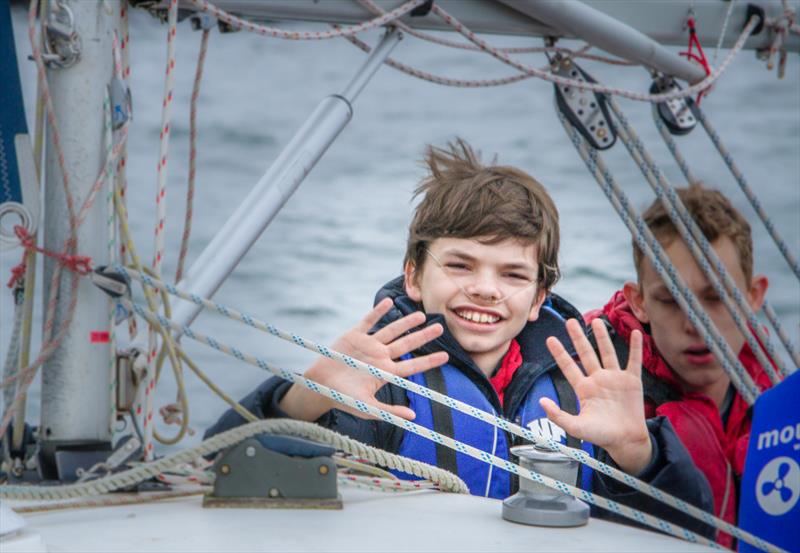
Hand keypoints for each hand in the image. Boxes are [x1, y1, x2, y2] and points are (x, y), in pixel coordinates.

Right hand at [279, 298, 448, 421]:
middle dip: (423, 336)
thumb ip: (389, 411)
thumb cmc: (344, 399)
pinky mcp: (354, 336)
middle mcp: (380, 357)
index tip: (446, 356)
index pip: (412, 366)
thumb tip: (413, 417)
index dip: (429, 361)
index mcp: (386, 373)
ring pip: (391, 331)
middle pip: (407, 345)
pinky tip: (388, 302)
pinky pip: (368, 321)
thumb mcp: (368, 408)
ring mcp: (368, 345)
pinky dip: (378, 312)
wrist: (320, 387)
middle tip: (441, 327)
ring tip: (421, 315)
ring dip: (406, 323)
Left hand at [540, 318, 651, 474]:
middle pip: (586, 354)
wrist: (626, 442)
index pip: (568, 367)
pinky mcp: (632, 381)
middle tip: (570, 321)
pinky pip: (634, 361)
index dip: (559, 353)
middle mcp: (598, 380)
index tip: (550, 339)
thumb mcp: (576, 428)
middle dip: (578, 338)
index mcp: (584, 389)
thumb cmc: (601, 436)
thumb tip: (542, 401)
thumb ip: (558, 416)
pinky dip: (636, 347)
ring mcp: (615, 379)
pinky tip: (636, 333)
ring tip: (597, 321)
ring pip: (607, 353)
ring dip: (602, 337)